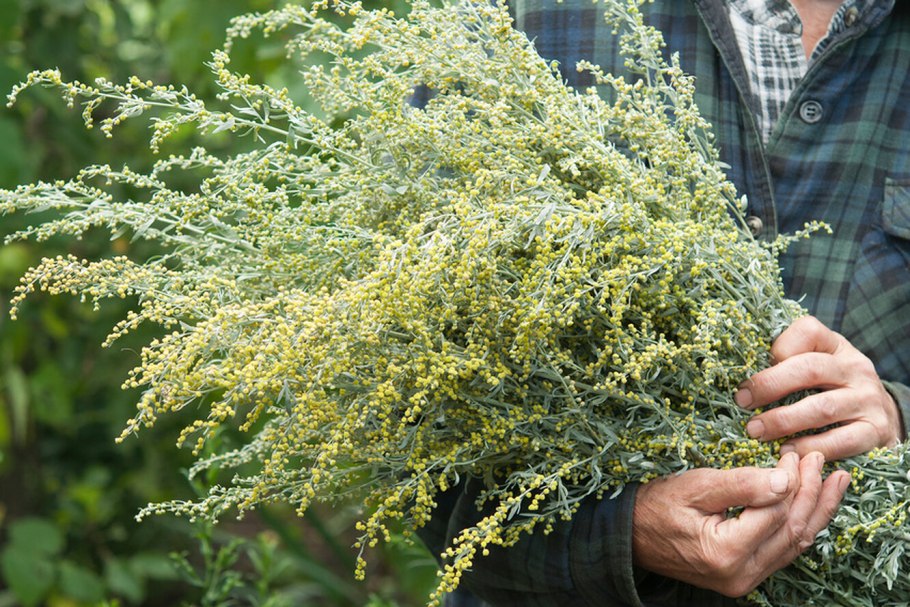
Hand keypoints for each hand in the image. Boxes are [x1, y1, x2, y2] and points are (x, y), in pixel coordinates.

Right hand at [632, 452, 848, 597]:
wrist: (632, 536)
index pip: (775, 512)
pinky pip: (783, 552)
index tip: (794, 452)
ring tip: (836, 483)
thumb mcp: (695, 486)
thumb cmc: (656, 506)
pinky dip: (802, 527)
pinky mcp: (745, 576)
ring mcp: (744, 580)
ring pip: (795, 544)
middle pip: (792, 530)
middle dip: (811, 493)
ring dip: (817, 511)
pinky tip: (815, 508)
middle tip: (818, 459)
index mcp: (725, 552)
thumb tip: (785, 479)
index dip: (792, 480)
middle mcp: (740, 574)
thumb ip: (741, 484)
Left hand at [735, 316, 901, 459]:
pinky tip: (786, 450)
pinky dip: (809, 446)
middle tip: (742, 401)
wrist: (882, 417)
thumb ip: (785, 363)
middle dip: (770, 385)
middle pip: (809, 368)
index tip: (751, 370)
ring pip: (822, 408)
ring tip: (755, 430)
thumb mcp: (815, 365)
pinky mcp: (875, 431)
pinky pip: (840, 440)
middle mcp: (855, 368)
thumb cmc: (831, 388)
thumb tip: (743, 379)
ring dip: (783, 421)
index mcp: (836, 345)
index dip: (777, 348)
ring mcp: (868, 399)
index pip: (807, 332)